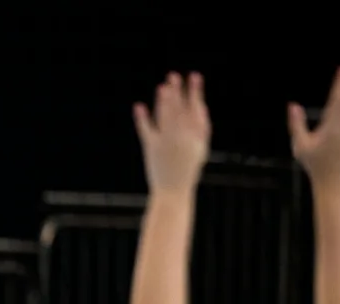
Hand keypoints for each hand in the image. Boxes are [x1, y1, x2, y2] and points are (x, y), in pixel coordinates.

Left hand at [133, 72, 211, 194]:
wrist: (174, 191)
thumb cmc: (187, 167)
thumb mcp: (200, 147)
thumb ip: (201, 128)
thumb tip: (200, 105)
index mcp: (197, 137)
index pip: (196, 109)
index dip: (195, 92)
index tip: (194, 76)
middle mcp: (183, 138)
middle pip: (179, 111)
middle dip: (177, 92)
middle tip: (172, 75)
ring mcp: (167, 142)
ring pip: (165, 118)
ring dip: (163, 102)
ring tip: (162, 87)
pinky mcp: (151, 148)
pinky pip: (147, 131)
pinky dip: (142, 119)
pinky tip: (138, 106)